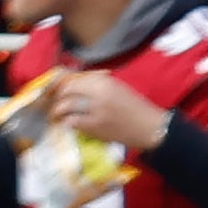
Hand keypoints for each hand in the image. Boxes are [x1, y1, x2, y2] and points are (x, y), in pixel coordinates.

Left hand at [47, 71, 170, 151]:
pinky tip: (68, 124)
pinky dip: (68, 123)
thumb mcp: (118, 88)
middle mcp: (98, 93)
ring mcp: (96, 111)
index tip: (58, 89)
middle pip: (67, 91)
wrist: (152, 128)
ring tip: (57, 115)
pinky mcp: (96, 127)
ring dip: (59, 111)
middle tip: (55, 102)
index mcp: (104, 81)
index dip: (61, 83)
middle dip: (58, 97)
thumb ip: (97, 83)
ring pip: (66, 107)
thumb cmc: (137, 108)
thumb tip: (74, 81)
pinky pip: (73, 122)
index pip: (73, 78)